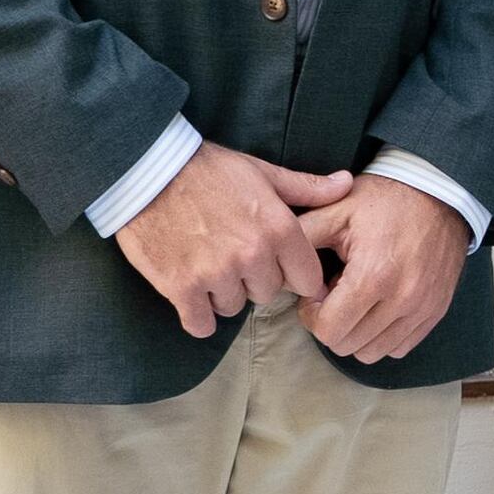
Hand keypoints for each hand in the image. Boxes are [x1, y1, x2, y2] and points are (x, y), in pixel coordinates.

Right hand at [117, 143, 347, 334]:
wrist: (146, 169)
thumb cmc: (206, 169)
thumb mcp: (262, 172)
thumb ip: (307, 188)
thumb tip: (347, 184)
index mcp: (278, 229)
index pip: (307, 280)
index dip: (294, 275)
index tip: (279, 267)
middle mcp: (251, 255)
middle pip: (268, 294)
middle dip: (254, 281)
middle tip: (233, 257)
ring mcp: (215, 274)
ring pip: (234, 307)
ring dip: (223, 295)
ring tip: (207, 266)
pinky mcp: (181, 287)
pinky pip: (201, 324)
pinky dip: (197, 315)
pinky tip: (192, 296)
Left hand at [301, 169, 472, 362]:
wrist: (440, 193)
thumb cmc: (384, 200)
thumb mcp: (336, 209)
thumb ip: (301, 238)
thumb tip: (282, 271)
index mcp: (373, 275)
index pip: (328, 330)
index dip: (311, 315)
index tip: (316, 292)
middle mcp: (402, 299)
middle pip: (346, 345)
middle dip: (331, 324)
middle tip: (333, 296)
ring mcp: (422, 309)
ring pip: (372, 353)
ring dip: (355, 333)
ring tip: (355, 301)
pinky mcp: (435, 312)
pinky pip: (398, 348)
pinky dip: (381, 336)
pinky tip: (377, 307)